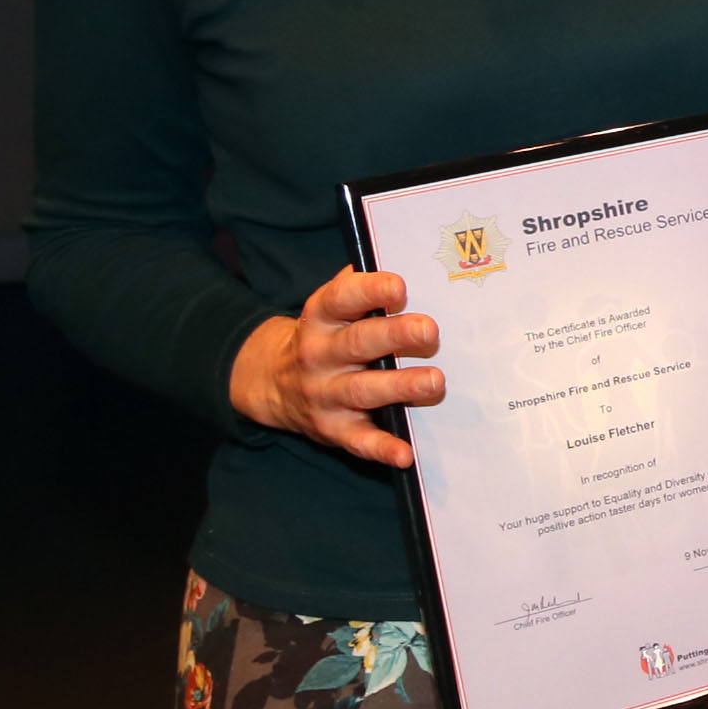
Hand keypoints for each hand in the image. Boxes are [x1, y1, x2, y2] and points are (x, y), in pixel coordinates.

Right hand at [228, 268, 441, 467]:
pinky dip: (382, 448)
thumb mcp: (332, 306)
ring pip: (363, 390)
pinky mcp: (332, 428)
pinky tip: (405, 453)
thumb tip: (401, 255)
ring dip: (400, 386)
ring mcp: (324, 393)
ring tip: (434, 382)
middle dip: (395, 336)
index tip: (399, 287)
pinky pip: (359, 440)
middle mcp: (320, 354)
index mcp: (322, 317)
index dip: (369, 291)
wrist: (273, 383)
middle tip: (429, 330)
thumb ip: (362, 287)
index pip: (342, 298)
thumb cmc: (327, 335)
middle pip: (359, 342)